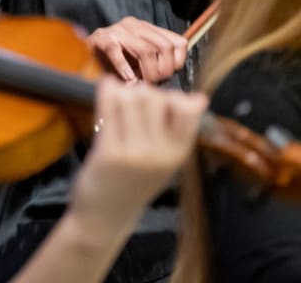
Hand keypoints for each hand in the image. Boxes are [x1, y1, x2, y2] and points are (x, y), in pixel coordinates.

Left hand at [70, 78, 206, 234]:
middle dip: (141, 92)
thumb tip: (198, 97)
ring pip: (130, 98)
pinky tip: (105, 89)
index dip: (172, 96)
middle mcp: (161, 153)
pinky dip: (105, 92)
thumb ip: (175, 130)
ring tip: (117, 104)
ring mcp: (135, 153)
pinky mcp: (109, 152)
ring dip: (121, 93)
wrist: (106, 214)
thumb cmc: (134, 180)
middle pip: (154, 96)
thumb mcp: (164, 159)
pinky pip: (108, 107)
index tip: (158, 103)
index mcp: (179, 152)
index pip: (188, 110)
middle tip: (131, 103)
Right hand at [86, 16, 186, 82]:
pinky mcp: (100, 38)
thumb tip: (172, 75)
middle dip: (164, 70)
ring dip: (147, 72)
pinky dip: (124, 68)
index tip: (169, 75)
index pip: (177, 41)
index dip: (178, 61)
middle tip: (154, 84)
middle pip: (164, 47)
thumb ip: (155, 62)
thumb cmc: (111, 62)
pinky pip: (116, 51)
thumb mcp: (137, 59)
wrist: (77, 54)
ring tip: (142, 84)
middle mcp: (134, 24)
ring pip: (146, 50)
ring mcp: (116, 30)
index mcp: (147, 28)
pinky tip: (127, 79)